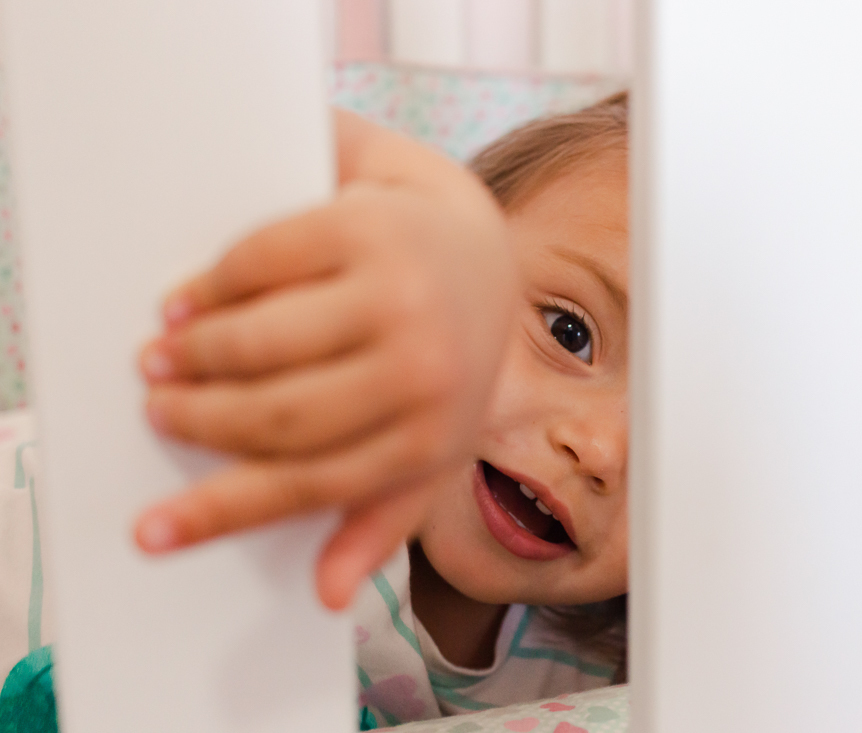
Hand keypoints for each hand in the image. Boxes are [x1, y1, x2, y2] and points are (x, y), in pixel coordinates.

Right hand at [134, 110, 515, 609]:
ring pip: (261, 341)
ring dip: (197, 354)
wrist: (479, 248)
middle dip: (200, 418)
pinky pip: (260, 264)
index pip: (310, 485)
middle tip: (160, 409)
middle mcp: (423, 369)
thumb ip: (382, 515)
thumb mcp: (432, 443)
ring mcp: (397, 294)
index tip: (150, 534)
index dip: (221, 513)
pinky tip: (189, 301)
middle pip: (275, 415)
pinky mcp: (367, 229)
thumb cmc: (444, 357)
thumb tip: (327, 595)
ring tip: (166, 357)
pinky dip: (211, 286)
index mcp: (433, 436)